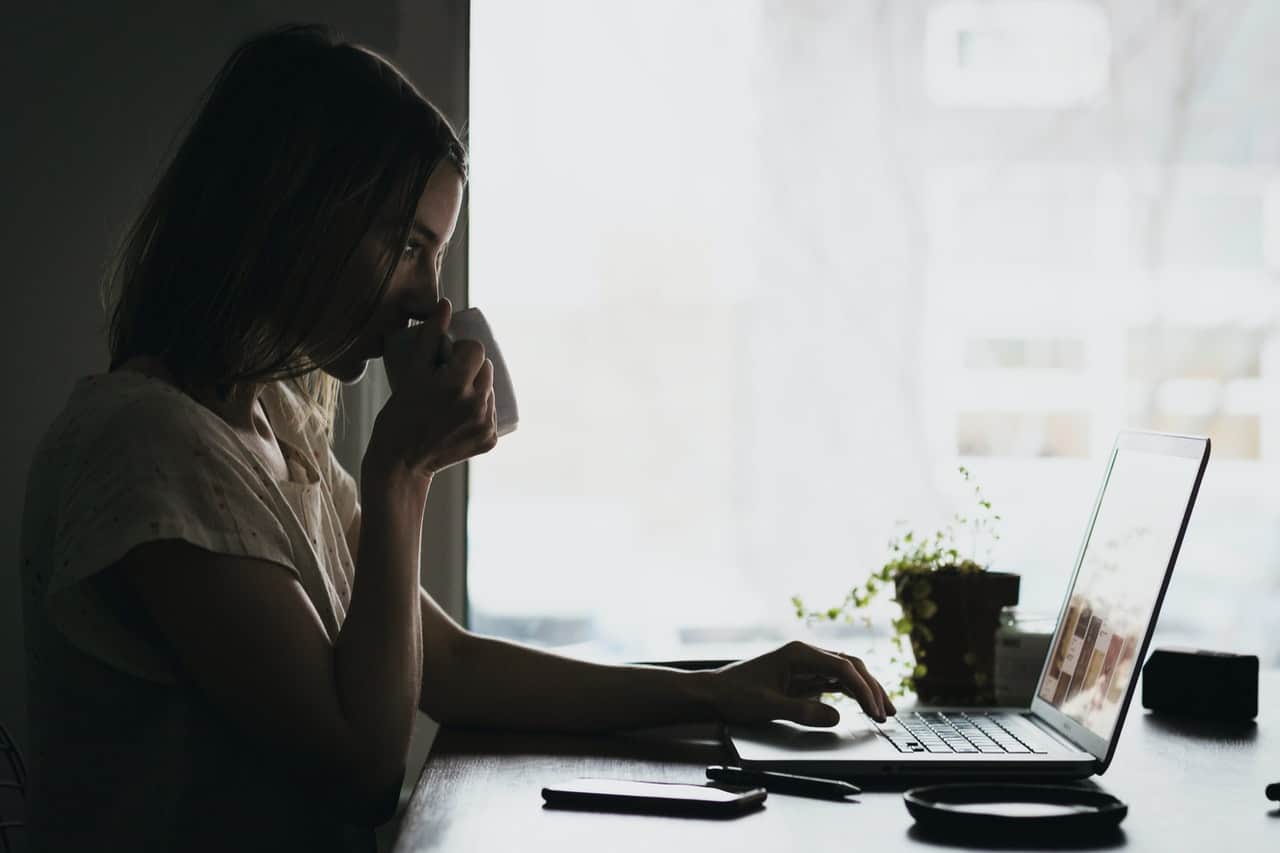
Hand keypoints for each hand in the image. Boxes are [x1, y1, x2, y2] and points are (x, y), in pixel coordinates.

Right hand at [366, 299, 497, 480]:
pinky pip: (491, 414)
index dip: (463, 350)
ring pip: (490, 391)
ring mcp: (485, 424)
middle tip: (448, 378)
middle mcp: (476, 404)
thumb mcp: (411, 374)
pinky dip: (479, 411)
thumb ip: (429, 338)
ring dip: (477, 388)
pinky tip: (461, 416)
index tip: (448, 359)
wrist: (400, 463)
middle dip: (471, 368)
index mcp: (455, 384)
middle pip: (486, 369)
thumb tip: (446, 304)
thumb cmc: (398, 415)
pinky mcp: (490, 440)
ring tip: (453, 398)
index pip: (477, 350)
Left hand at [707, 641, 894, 726]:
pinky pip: (835, 682)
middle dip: (871, 688)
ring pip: (846, 673)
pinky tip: (864, 706)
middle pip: (850, 667)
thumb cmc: (735, 695)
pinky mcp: (803, 677)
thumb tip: (836, 716)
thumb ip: (802, 711)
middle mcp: (805, 654)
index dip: (863, 689)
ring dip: (866, 690)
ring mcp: (806, 665)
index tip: (875, 710)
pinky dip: (852, 694)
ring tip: (884, 711)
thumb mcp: (768, 706)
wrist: (714, 693)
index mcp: (798, 653)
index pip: (842, 667)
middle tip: (888, 713)